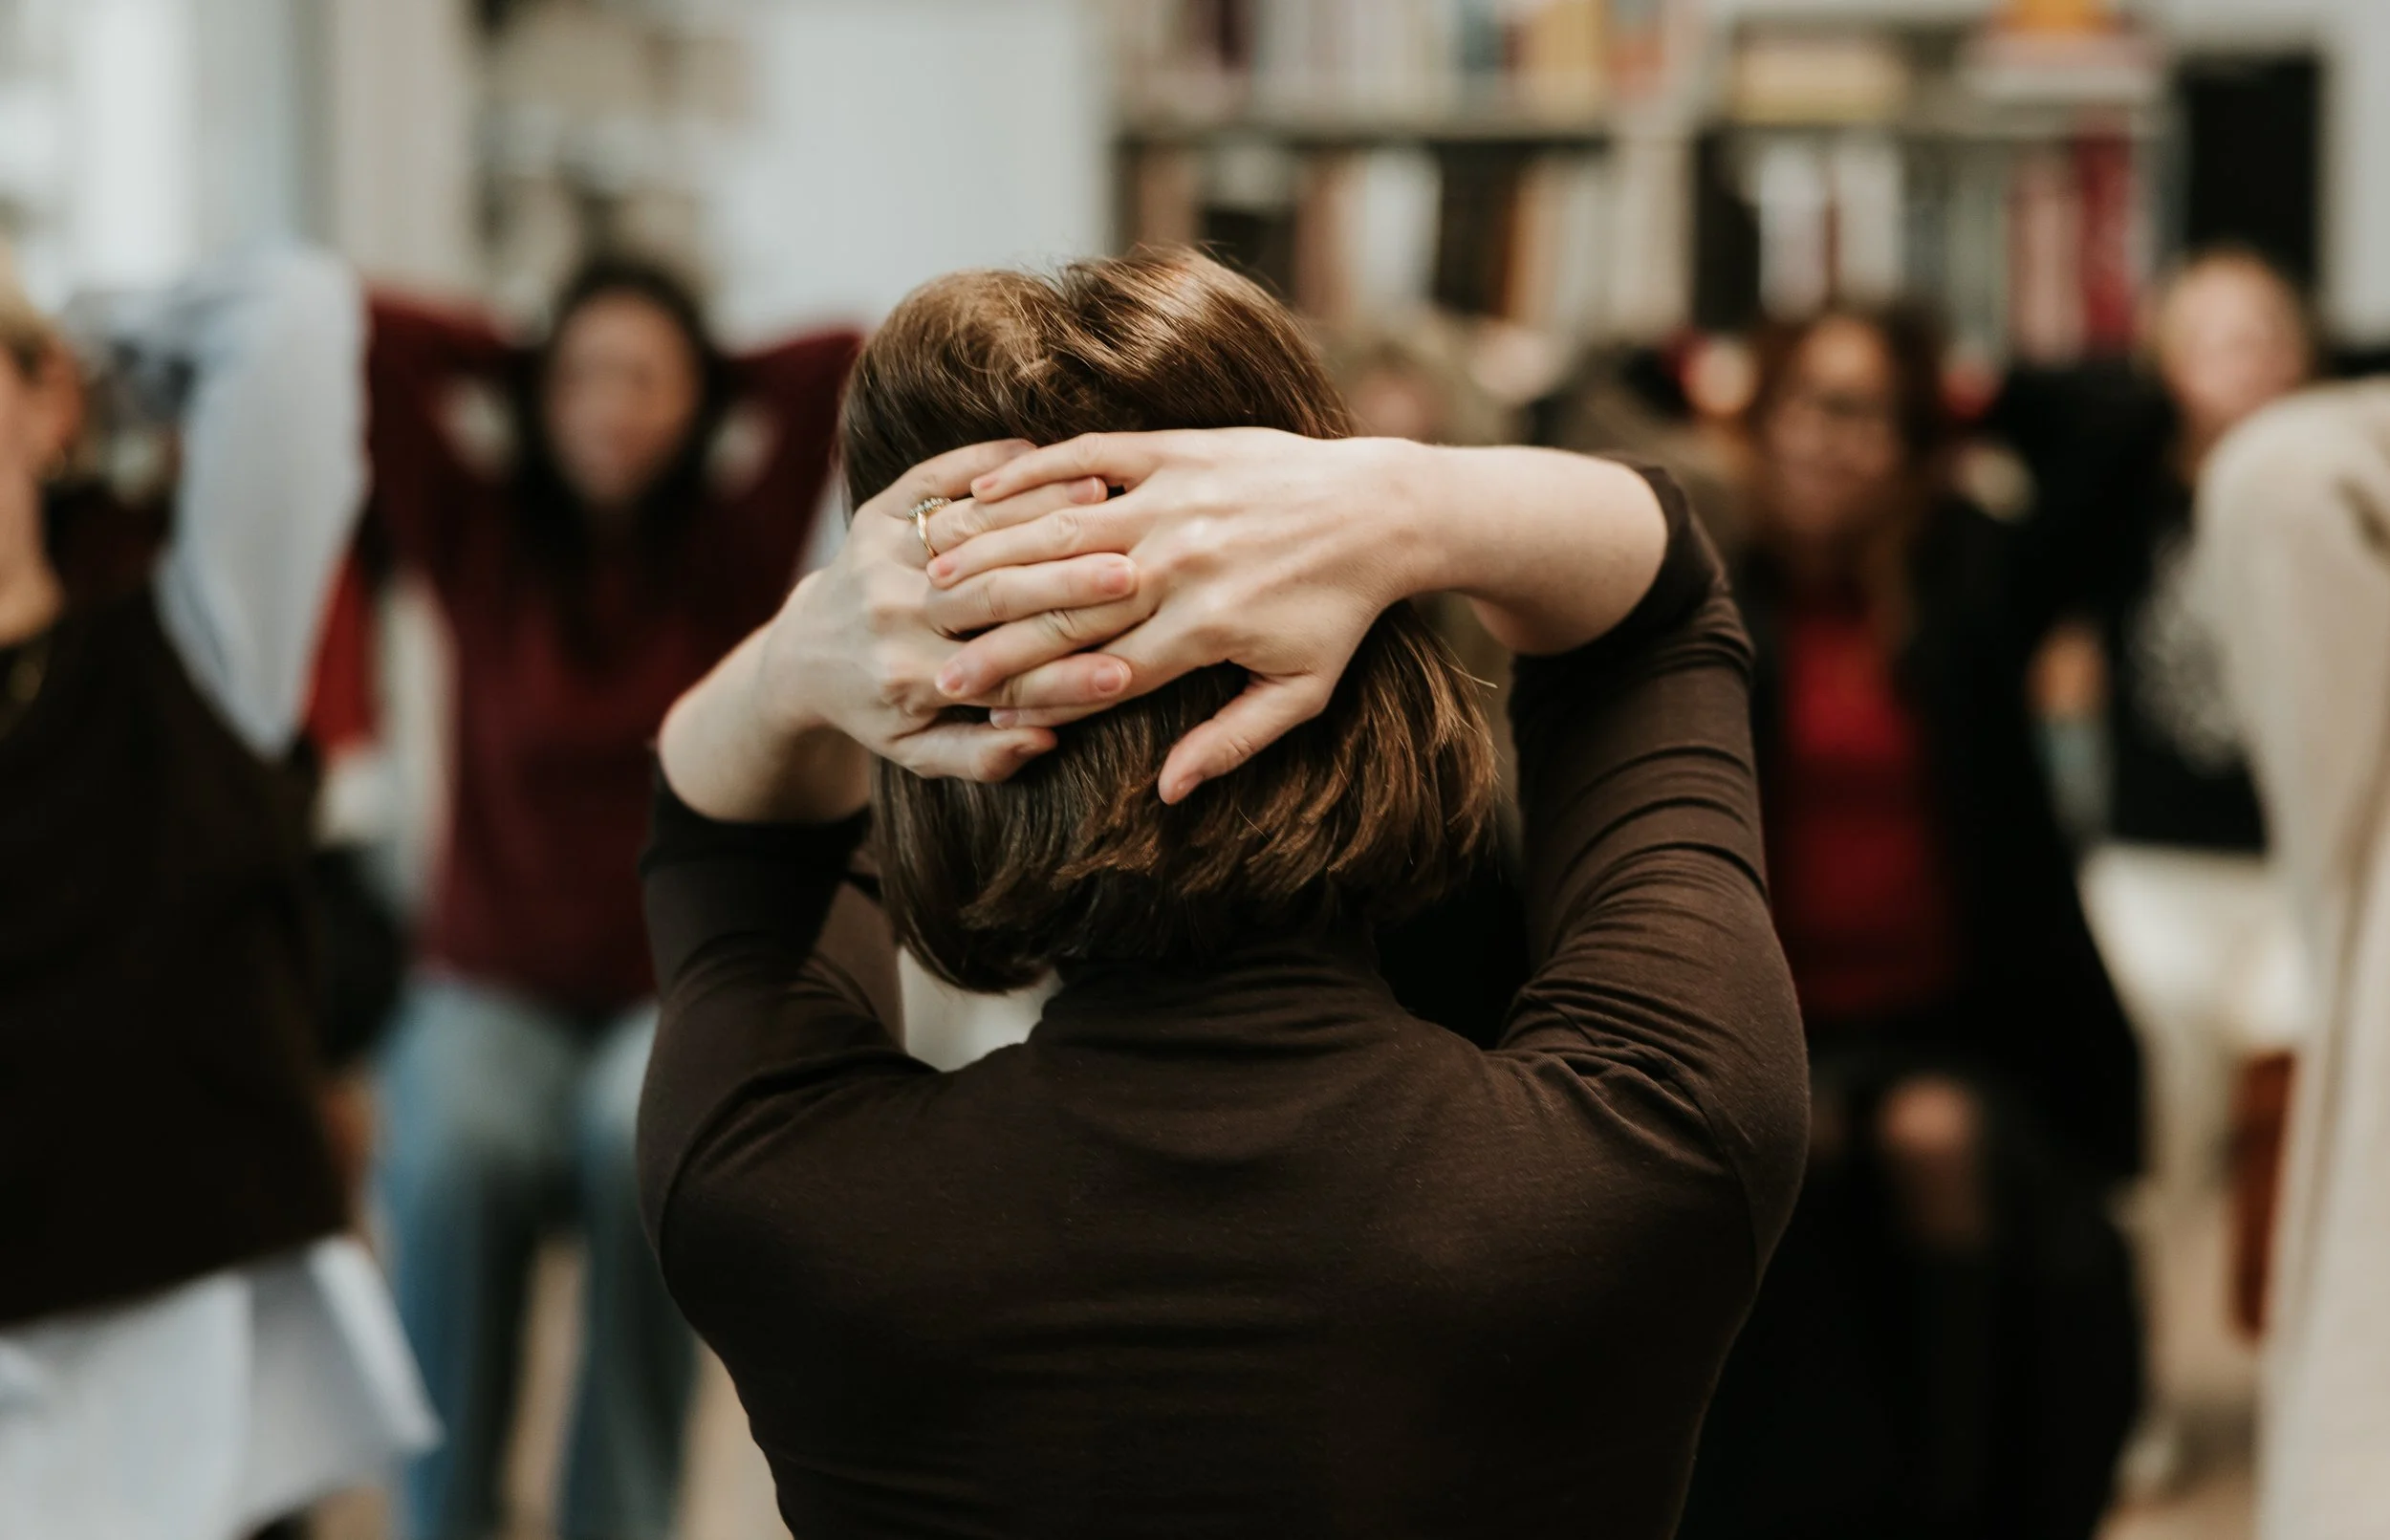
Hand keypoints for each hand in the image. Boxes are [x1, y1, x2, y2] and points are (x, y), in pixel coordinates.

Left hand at [760, 440, 1148, 780]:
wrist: (805, 653)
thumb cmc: (879, 709)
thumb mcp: (919, 752)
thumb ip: (982, 757)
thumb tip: (1044, 738)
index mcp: (907, 680)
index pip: (1003, 680)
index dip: (1067, 680)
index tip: (1127, 671)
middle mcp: (889, 616)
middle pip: (995, 595)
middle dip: (1067, 585)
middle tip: (1134, 576)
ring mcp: (879, 557)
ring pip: (973, 528)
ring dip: (1041, 510)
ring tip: (1106, 502)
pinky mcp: (875, 514)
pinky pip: (937, 479)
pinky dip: (989, 463)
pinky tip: (1043, 457)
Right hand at [917, 429, 1433, 800]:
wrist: (1381, 510)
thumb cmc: (1337, 611)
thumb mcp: (1300, 691)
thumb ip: (1232, 741)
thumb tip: (1169, 790)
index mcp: (1203, 628)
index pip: (1096, 667)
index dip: (1030, 691)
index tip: (970, 711)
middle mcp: (1180, 563)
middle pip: (1063, 605)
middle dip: (991, 638)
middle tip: (928, 661)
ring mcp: (1175, 500)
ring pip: (1060, 529)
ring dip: (990, 553)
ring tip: (930, 579)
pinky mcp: (1177, 451)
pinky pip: (1090, 456)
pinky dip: (1033, 471)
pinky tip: (982, 491)